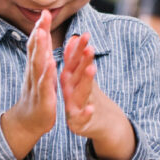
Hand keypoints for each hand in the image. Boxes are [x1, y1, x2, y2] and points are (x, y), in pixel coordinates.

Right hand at [2, 10, 57, 142]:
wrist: (27, 123)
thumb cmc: (36, 95)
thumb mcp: (40, 73)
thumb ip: (41, 54)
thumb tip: (41, 34)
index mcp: (36, 67)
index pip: (37, 44)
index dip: (40, 28)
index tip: (45, 12)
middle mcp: (34, 73)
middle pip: (36, 50)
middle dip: (39, 33)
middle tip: (42, 17)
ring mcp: (37, 86)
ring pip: (38, 65)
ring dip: (40, 49)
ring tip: (43, 34)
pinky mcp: (43, 100)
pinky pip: (45, 86)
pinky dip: (48, 75)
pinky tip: (51, 65)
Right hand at [60, 33, 134, 159]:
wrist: (77, 125)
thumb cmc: (78, 97)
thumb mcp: (76, 78)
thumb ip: (74, 58)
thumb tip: (74, 38)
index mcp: (68, 79)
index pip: (73, 61)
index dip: (78, 49)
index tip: (84, 35)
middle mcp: (68, 90)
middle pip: (75, 74)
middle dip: (82, 61)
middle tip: (89, 48)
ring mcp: (72, 105)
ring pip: (80, 92)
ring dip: (86, 81)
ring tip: (92, 69)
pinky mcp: (76, 121)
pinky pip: (81, 117)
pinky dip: (85, 113)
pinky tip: (90, 108)